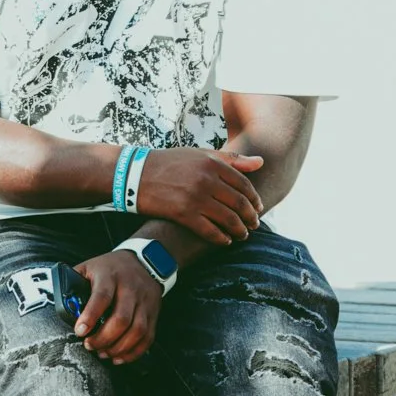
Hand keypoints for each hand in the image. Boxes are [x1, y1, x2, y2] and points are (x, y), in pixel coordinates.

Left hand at [74, 250, 163, 363]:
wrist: (144, 261)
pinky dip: (134, 352)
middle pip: (121, 319)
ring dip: (119, 347)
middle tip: (89, 346)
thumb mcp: (88, 267)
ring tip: (103, 353)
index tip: (80, 332)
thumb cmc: (109, 268)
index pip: (102, 297)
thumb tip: (62, 306)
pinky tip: (119, 357)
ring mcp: (145, 302)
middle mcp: (130, 289)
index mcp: (110, 275)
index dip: (90, 316)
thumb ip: (74, 283)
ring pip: (137, 331)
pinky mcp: (154, 313)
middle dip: (104, 338)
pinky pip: (148, 337)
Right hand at [135, 148, 263, 243]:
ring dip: (240, 230)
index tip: (258, 207)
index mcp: (212, 163)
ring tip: (243, 235)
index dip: (254, 199)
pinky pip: (210, 231)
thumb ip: (231, 159)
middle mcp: (207, 179)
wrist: (134, 174)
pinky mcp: (183, 214)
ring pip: (228, 219)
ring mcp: (195, 197)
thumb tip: (261, 162)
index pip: (244, 184)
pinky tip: (225, 241)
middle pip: (239, 203)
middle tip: (254, 224)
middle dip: (251, 217)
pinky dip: (221, 238)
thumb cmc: (169, 163)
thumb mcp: (200, 154)